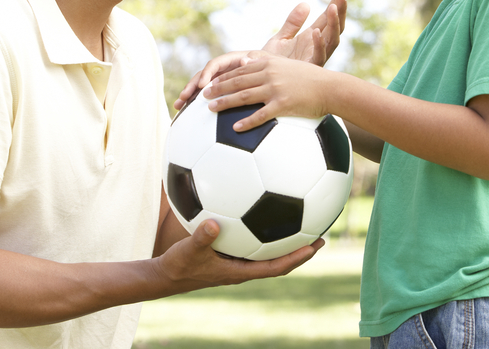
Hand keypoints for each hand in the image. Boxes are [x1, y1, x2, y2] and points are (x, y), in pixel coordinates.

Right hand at [154, 219, 322, 292]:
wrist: (166, 276)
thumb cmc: (179, 265)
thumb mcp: (188, 250)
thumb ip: (201, 237)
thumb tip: (214, 223)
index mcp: (241, 271)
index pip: (277, 267)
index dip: (297, 258)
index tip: (315, 245)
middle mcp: (243, 267)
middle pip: (280, 260)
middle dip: (301, 249)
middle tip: (321, 235)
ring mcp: (237, 262)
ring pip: (268, 252)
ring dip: (286, 240)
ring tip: (303, 222)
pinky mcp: (229, 254)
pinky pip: (254, 243)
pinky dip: (264, 232)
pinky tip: (265, 212)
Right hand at [173, 50, 269, 110]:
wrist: (279, 74)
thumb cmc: (273, 66)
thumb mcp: (267, 62)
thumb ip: (256, 61)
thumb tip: (245, 61)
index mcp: (232, 60)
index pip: (215, 64)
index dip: (207, 74)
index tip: (203, 85)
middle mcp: (223, 69)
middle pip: (203, 76)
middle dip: (192, 86)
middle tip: (184, 97)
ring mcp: (221, 79)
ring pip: (201, 86)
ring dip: (189, 95)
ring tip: (178, 105)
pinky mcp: (221, 90)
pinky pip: (206, 95)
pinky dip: (196, 102)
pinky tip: (184, 111)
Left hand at [203, 56, 329, 130]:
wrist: (330, 88)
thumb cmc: (310, 78)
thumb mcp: (287, 64)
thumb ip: (266, 63)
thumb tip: (246, 61)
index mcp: (269, 63)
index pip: (239, 69)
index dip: (222, 77)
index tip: (209, 83)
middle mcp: (269, 74)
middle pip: (237, 81)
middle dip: (217, 88)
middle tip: (203, 95)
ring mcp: (275, 89)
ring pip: (243, 96)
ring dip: (225, 103)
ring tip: (210, 109)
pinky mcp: (282, 104)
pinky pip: (260, 115)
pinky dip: (246, 122)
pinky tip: (234, 128)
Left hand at [262, 0, 348, 65]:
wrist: (258, 84)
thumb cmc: (271, 65)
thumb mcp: (281, 39)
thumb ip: (293, 23)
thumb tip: (306, 4)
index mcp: (312, 38)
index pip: (328, 16)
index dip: (337, 2)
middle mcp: (317, 47)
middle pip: (334, 26)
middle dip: (340, 8)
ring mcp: (314, 58)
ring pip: (331, 40)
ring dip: (333, 24)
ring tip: (333, 7)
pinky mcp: (308, 71)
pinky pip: (317, 57)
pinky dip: (318, 45)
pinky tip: (316, 31)